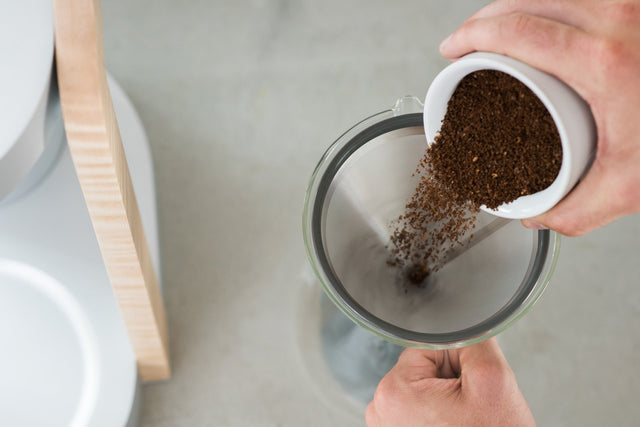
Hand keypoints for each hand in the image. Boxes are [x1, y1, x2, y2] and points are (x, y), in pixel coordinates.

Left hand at [366, 338, 533, 426]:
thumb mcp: (492, 379)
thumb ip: (472, 337)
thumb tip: (462, 318)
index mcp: (393, 392)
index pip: (426, 349)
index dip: (455, 363)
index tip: (467, 388)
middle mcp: (380, 410)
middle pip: (422, 369)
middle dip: (449, 383)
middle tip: (468, 410)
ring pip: (422, 389)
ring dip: (444, 399)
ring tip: (461, 421)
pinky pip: (418, 409)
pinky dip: (438, 415)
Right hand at [439, 0, 639, 235]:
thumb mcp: (632, 185)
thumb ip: (574, 211)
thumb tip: (534, 215)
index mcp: (605, 60)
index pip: (516, 31)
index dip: (472, 35)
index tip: (453, 47)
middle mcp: (619, 17)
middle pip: (526, 1)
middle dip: (484, 18)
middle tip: (466, 42)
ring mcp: (631, 3)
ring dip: (515, 5)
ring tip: (496, 30)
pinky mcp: (636, 5)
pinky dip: (547, 0)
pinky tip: (539, 15)